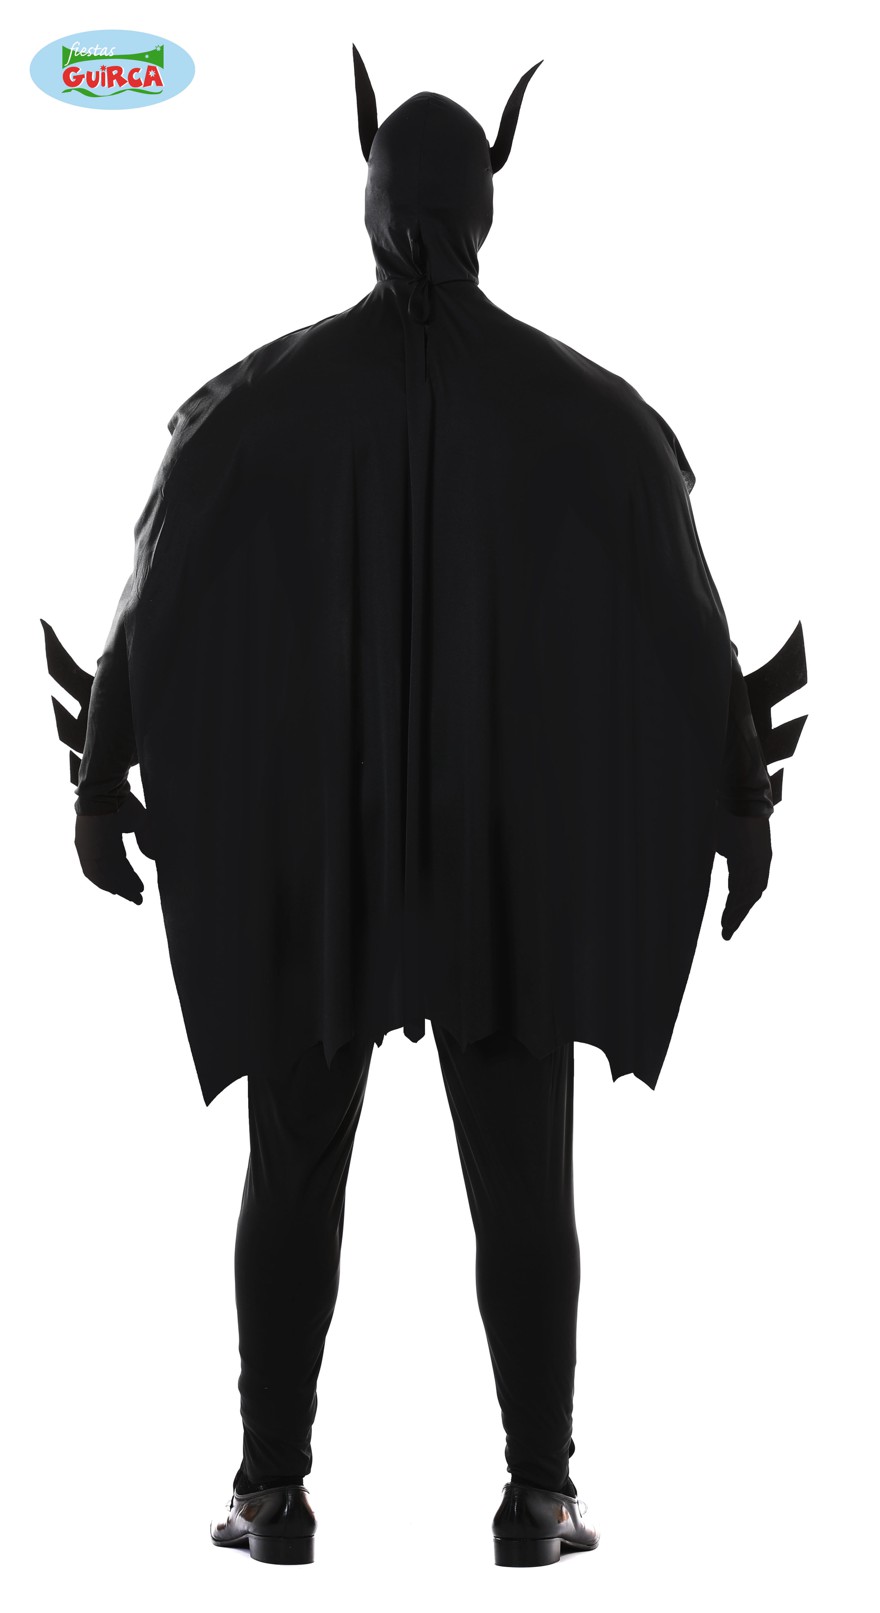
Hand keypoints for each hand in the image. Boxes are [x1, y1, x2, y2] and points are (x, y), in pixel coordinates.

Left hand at [74, 791, 155, 904]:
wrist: (104, 790)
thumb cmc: (121, 801)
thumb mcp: (138, 823)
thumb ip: (145, 840)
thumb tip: (152, 857)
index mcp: (103, 840)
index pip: (117, 864)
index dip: (128, 877)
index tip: (139, 887)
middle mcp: (92, 849)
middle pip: (110, 874)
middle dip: (125, 886)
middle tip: (138, 898)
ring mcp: (87, 850)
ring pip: (104, 876)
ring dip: (120, 887)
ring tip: (134, 896)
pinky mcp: (86, 851)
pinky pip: (98, 873)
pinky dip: (110, 883)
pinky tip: (121, 891)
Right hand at [714, 804, 771, 939]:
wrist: (742, 799)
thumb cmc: (730, 815)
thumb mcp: (723, 840)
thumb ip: (722, 853)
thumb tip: (709, 858)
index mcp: (754, 859)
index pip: (745, 889)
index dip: (737, 906)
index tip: (728, 921)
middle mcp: (760, 864)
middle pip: (750, 896)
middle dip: (738, 915)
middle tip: (726, 933)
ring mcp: (759, 863)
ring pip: (749, 895)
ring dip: (737, 913)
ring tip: (726, 928)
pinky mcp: (754, 860)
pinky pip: (746, 887)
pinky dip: (738, 903)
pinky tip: (730, 915)